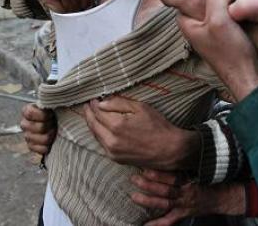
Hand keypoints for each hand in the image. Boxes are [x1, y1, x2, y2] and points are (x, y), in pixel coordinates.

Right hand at [19, 104, 55, 154]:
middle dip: (48, 126)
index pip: (29, 113)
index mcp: (28, 110)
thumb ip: (51, 103)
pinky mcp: (31, 146)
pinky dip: (46, 147)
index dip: (42, 115)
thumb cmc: (58, 113)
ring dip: (49, 137)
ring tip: (55, 132)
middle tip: (55, 124)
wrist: (62, 125)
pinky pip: (37, 149)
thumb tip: (52, 99)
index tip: (51, 114)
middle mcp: (25, 123)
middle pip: (35, 127)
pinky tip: (51, 142)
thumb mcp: (55, 105)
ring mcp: (27, 136)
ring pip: (37, 139)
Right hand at [29, 0, 90, 12]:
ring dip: (64, 8)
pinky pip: (58, 9)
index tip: (77, 5)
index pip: (86, 3)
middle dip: (72, 8)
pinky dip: (56, 9)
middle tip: (66, 1)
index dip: (81, 7)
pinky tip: (54, 1)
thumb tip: (86, 10)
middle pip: (77, 7)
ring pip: (67, 9)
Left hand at [84, 96, 198, 169]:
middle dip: (88, 114)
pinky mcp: (116, 159)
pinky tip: (100, 128)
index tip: (93, 99)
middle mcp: (111, 140)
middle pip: (93, 125)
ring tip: (91, 115)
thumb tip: (101, 103)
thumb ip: (119, 104)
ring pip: (95, 135)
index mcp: (117, 125)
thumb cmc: (158, 126)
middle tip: (87, 106)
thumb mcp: (140, 108)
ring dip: (92, 124)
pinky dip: (99, 134)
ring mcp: (112, 152)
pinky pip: (102, 144)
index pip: (98, 112)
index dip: (94, 104)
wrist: (170, 150)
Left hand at [130, 170, 245, 224]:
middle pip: (166, 190)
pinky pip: (169, 221)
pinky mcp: (183, 214)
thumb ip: (184, 160)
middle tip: (134, 178)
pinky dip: (157, 224)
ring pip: (165, 204)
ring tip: (134, 196)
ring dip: (149, 201)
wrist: (222, 196)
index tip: (145, 167)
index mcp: (190, 180)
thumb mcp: (199, 166)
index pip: (173, 177)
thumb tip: (170, 143)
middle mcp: (186, 193)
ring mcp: (184, 205)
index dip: (159, 173)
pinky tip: (145, 225)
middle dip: (149, 185)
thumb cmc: (208, 178)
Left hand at [178, 0, 257, 101]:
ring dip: (227, 8)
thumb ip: (215, 0)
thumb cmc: (231, 55)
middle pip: (203, 4)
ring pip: (216, 11)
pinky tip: (240, 19)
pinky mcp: (223, 38)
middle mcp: (197, 30)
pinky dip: (233, 17)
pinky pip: (226, 20)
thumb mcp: (219, 20)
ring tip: (235, 9)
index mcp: (188, 25)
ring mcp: (210, 35)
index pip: (187, 0)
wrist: (247, 75)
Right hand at [209, 0, 257, 28]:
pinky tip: (241, 21)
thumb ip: (225, 13)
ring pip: (237, 0)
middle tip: (209, 11)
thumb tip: (222, 18)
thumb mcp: (239, 10)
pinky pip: (246, 7)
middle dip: (217, 1)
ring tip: (224, 18)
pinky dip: (241, 13)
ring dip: (230, 8)